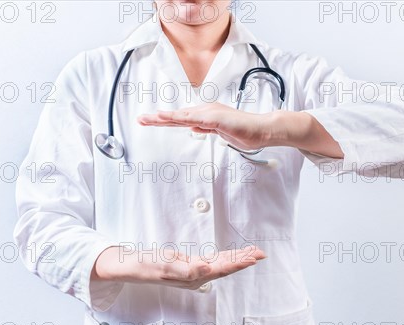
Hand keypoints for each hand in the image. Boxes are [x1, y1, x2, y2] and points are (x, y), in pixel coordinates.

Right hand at [92, 245, 266, 289]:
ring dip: (236, 258)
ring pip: (220, 263)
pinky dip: (224, 256)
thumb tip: (207, 269)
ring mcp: (192, 270)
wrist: (129, 266)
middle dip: (243, 259)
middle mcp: (195, 274)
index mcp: (192, 275)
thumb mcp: (164, 266)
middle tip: (261, 253)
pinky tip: (231, 256)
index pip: (221, 268)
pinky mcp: (187, 264)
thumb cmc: (145, 266)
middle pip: (225, 266)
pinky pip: (211, 260)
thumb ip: (186, 269)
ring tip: (252, 252)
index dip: (239, 263)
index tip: (253, 257)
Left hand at [138, 103, 279, 150]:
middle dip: (157, 119)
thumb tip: (193, 128)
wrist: (262, 130)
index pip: (180, 120)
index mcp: (205, 116)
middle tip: (140, 120)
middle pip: (177, 116)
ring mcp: (210, 113)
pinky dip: (179, 118)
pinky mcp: (215, 118)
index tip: (149, 122)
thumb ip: (206, 129)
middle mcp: (205, 112)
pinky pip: (194, 119)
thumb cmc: (245, 132)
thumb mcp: (220, 133)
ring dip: (164, 117)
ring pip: (182, 116)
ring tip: (148, 118)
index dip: (164, 121)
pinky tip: (167, 117)